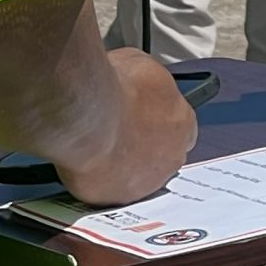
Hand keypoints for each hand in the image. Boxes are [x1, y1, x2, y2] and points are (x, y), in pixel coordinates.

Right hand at [55, 49, 198, 205]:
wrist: (87, 115)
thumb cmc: (114, 88)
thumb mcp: (141, 66)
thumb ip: (149, 84)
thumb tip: (139, 85)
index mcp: (182, 123)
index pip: (182, 129)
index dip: (160, 122)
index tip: (143, 115)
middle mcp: (170, 157)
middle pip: (161, 155)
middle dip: (142, 145)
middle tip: (116, 129)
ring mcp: (144, 183)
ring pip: (135, 177)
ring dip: (120, 165)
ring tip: (96, 146)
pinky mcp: (115, 199)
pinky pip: (107, 190)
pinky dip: (97, 178)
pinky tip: (84, 162)